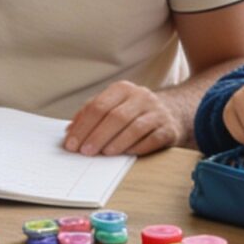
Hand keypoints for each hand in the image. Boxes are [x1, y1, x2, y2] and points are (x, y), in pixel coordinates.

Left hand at [65, 81, 182, 155]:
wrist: (173, 112)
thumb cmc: (134, 112)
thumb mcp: (113, 105)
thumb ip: (91, 114)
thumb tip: (70, 131)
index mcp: (123, 89)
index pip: (98, 106)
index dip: (83, 126)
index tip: (72, 144)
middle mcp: (141, 97)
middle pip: (115, 116)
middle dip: (97, 136)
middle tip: (85, 152)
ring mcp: (157, 112)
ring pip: (134, 127)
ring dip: (117, 142)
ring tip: (104, 154)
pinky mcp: (169, 128)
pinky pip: (153, 139)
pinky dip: (138, 147)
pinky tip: (126, 154)